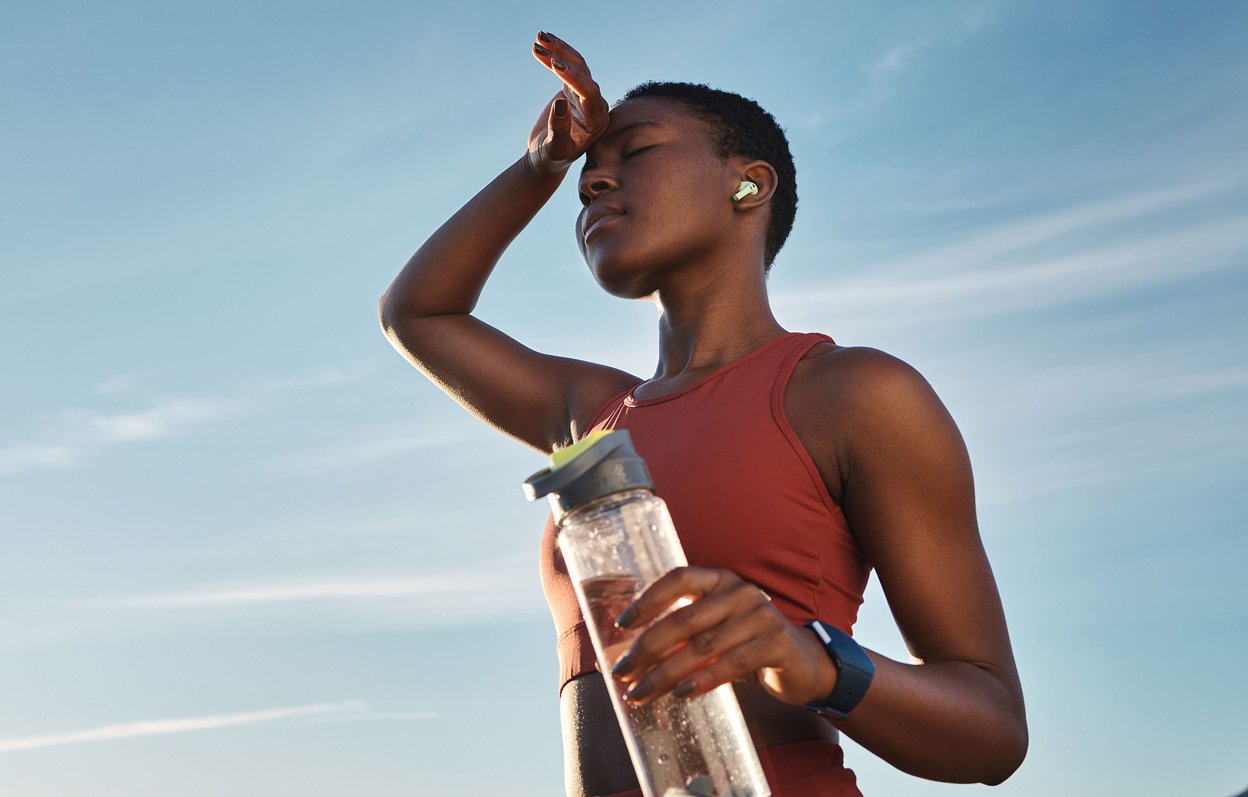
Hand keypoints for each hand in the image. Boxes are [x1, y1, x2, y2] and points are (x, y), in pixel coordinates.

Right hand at [526, 32, 609, 174]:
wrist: (546, 158)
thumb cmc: (551, 158)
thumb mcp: (554, 148)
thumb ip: (559, 129)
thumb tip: (560, 103)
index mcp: (597, 122)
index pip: (589, 94)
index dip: (575, 78)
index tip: (555, 65)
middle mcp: (596, 105)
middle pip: (583, 75)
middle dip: (562, 59)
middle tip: (540, 47)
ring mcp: (586, 95)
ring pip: (576, 65)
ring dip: (558, 50)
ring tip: (539, 37)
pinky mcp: (573, 88)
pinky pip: (567, 65)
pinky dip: (555, 52)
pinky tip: (541, 41)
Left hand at [608, 567, 837, 706]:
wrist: (801, 663)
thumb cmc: (746, 644)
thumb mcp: (716, 630)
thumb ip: (684, 634)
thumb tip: (631, 655)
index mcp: (721, 580)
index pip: (679, 578)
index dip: (649, 599)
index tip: (623, 624)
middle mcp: (740, 592)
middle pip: (685, 619)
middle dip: (647, 648)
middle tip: (621, 672)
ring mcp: (761, 616)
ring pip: (703, 646)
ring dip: (666, 673)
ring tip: (641, 692)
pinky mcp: (776, 644)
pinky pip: (731, 664)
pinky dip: (702, 680)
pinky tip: (681, 694)